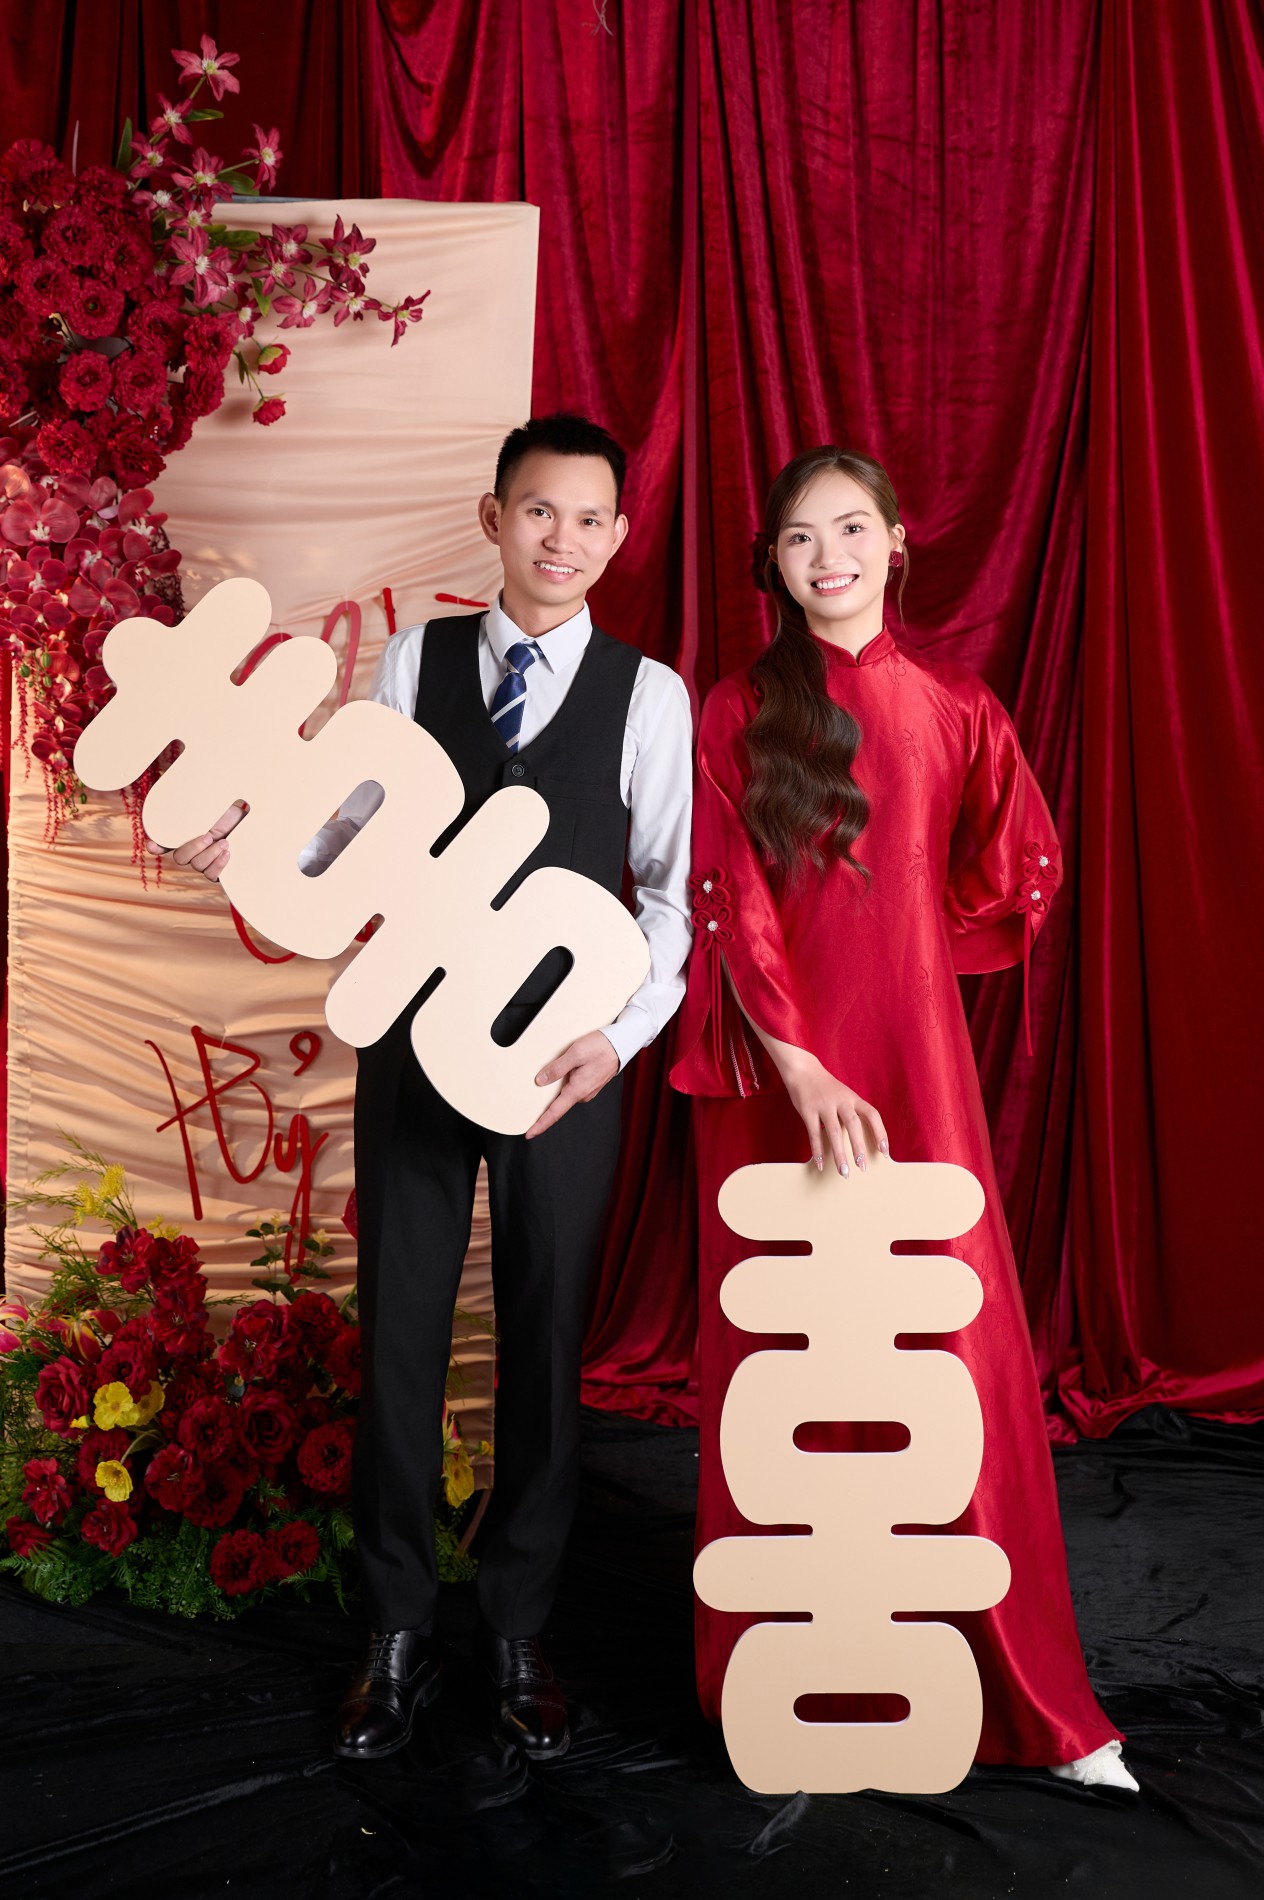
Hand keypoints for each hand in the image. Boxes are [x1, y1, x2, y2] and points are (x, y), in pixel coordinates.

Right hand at [154, 801, 247, 882]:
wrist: (249, 824)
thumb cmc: (231, 813)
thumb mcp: (215, 806)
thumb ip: (199, 803)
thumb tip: (186, 783)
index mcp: (185, 835)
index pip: (163, 843)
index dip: (156, 846)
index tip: (152, 845)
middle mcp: (192, 851)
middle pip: (181, 857)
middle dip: (194, 848)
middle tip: (209, 836)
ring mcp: (204, 862)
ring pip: (197, 866)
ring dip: (210, 855)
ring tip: (225, 843)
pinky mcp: (218, 871)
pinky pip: (212, 875)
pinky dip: (218, 865)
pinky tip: (227, 853)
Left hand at [524, 1031, 619, 1139]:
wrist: (622, 1044)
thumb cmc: (602, 1047)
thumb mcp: (576, 1053)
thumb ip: (557, 1068)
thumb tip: (541, 1080)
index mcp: (578, 1090)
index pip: (555, 1112)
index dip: (541, 1124)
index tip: (530, 1133)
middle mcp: (583, 1094)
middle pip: (558, 1104)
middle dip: (545, 1103)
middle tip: (531, 1098)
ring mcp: (588, 1090)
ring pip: (566, 1093)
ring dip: (556, 1089)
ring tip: (550, 1074)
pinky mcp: (590, 1084)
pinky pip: (573, 1088)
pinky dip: (565, 1083)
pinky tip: (563, 1072)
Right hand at [778, 1049, 888, 1176]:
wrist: (802, 1069)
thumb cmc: (825, 1087)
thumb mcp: (843, 1095)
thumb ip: (851, 1113)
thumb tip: (860, 1140)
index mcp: (853, 1098)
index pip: (872, 1114)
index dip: (880, 1132)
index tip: (885, 1151)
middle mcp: (841, 1101)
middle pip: (854, 1124)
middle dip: (859, 1147)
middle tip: (863, 1166)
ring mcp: (824, 1105)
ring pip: (834, 1132)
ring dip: (840, 1154)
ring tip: (844, 1172)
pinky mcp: (808, 1110)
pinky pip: (814, 1133)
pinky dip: (817, 1151)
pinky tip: (820, 1164)